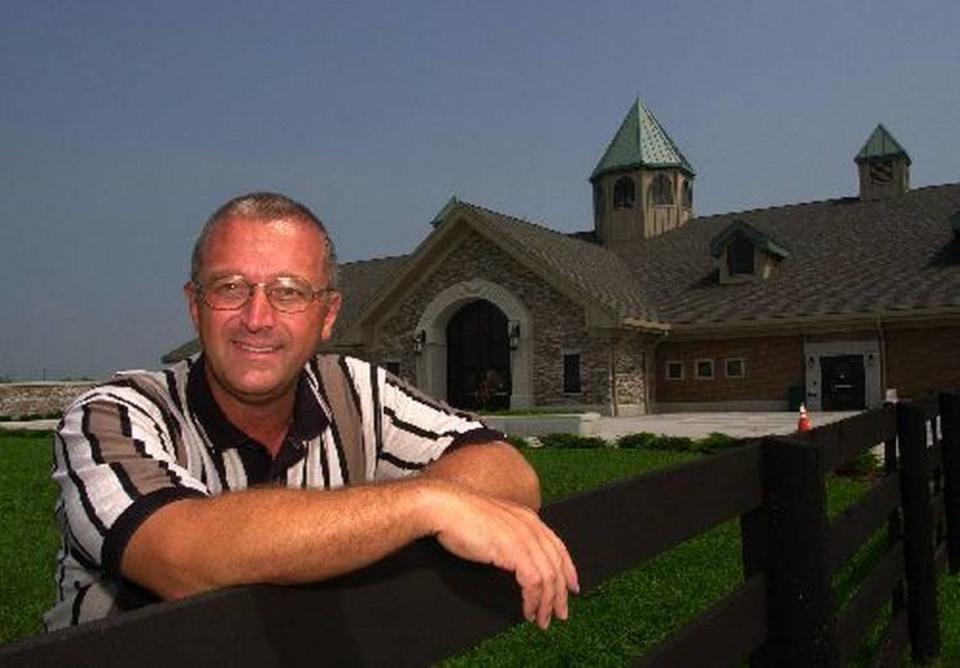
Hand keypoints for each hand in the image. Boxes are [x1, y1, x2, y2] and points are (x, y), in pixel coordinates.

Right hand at [426, 483, 578, 628]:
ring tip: (542, 620)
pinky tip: (527, 611)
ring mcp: (524, 537)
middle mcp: (531, 526)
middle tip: (559, 614)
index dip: (569, 570)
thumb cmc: (461, 517)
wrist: (446, 507)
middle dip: (560, 594)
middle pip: (557, 565)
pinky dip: (533, 600)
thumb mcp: (495, 523)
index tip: (572, 588)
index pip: (558, 547)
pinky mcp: (514, 550)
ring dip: (547, 603)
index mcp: (528, 518)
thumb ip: (510, 535)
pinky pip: (533, 582)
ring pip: (548, 577)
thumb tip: (516, 559)